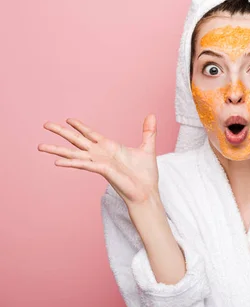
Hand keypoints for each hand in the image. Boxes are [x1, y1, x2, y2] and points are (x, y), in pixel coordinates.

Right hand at [38, 114, 159, 205]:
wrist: (147, 191)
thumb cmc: (145, 174)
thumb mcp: (148, 147)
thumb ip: (148, 131)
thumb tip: (152, 115)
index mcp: (109, 147)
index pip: (90, 134)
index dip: (80, 126)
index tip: (68, 119)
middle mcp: (101, 154)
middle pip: (77, 140)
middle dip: (61, 132)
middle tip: (45, 124)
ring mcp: (99, 163)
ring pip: (74, 153)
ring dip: (57, 149)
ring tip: (40, 145)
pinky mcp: (102, 170)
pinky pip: (84, 164)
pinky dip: (71, 162)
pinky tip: (57, 162)